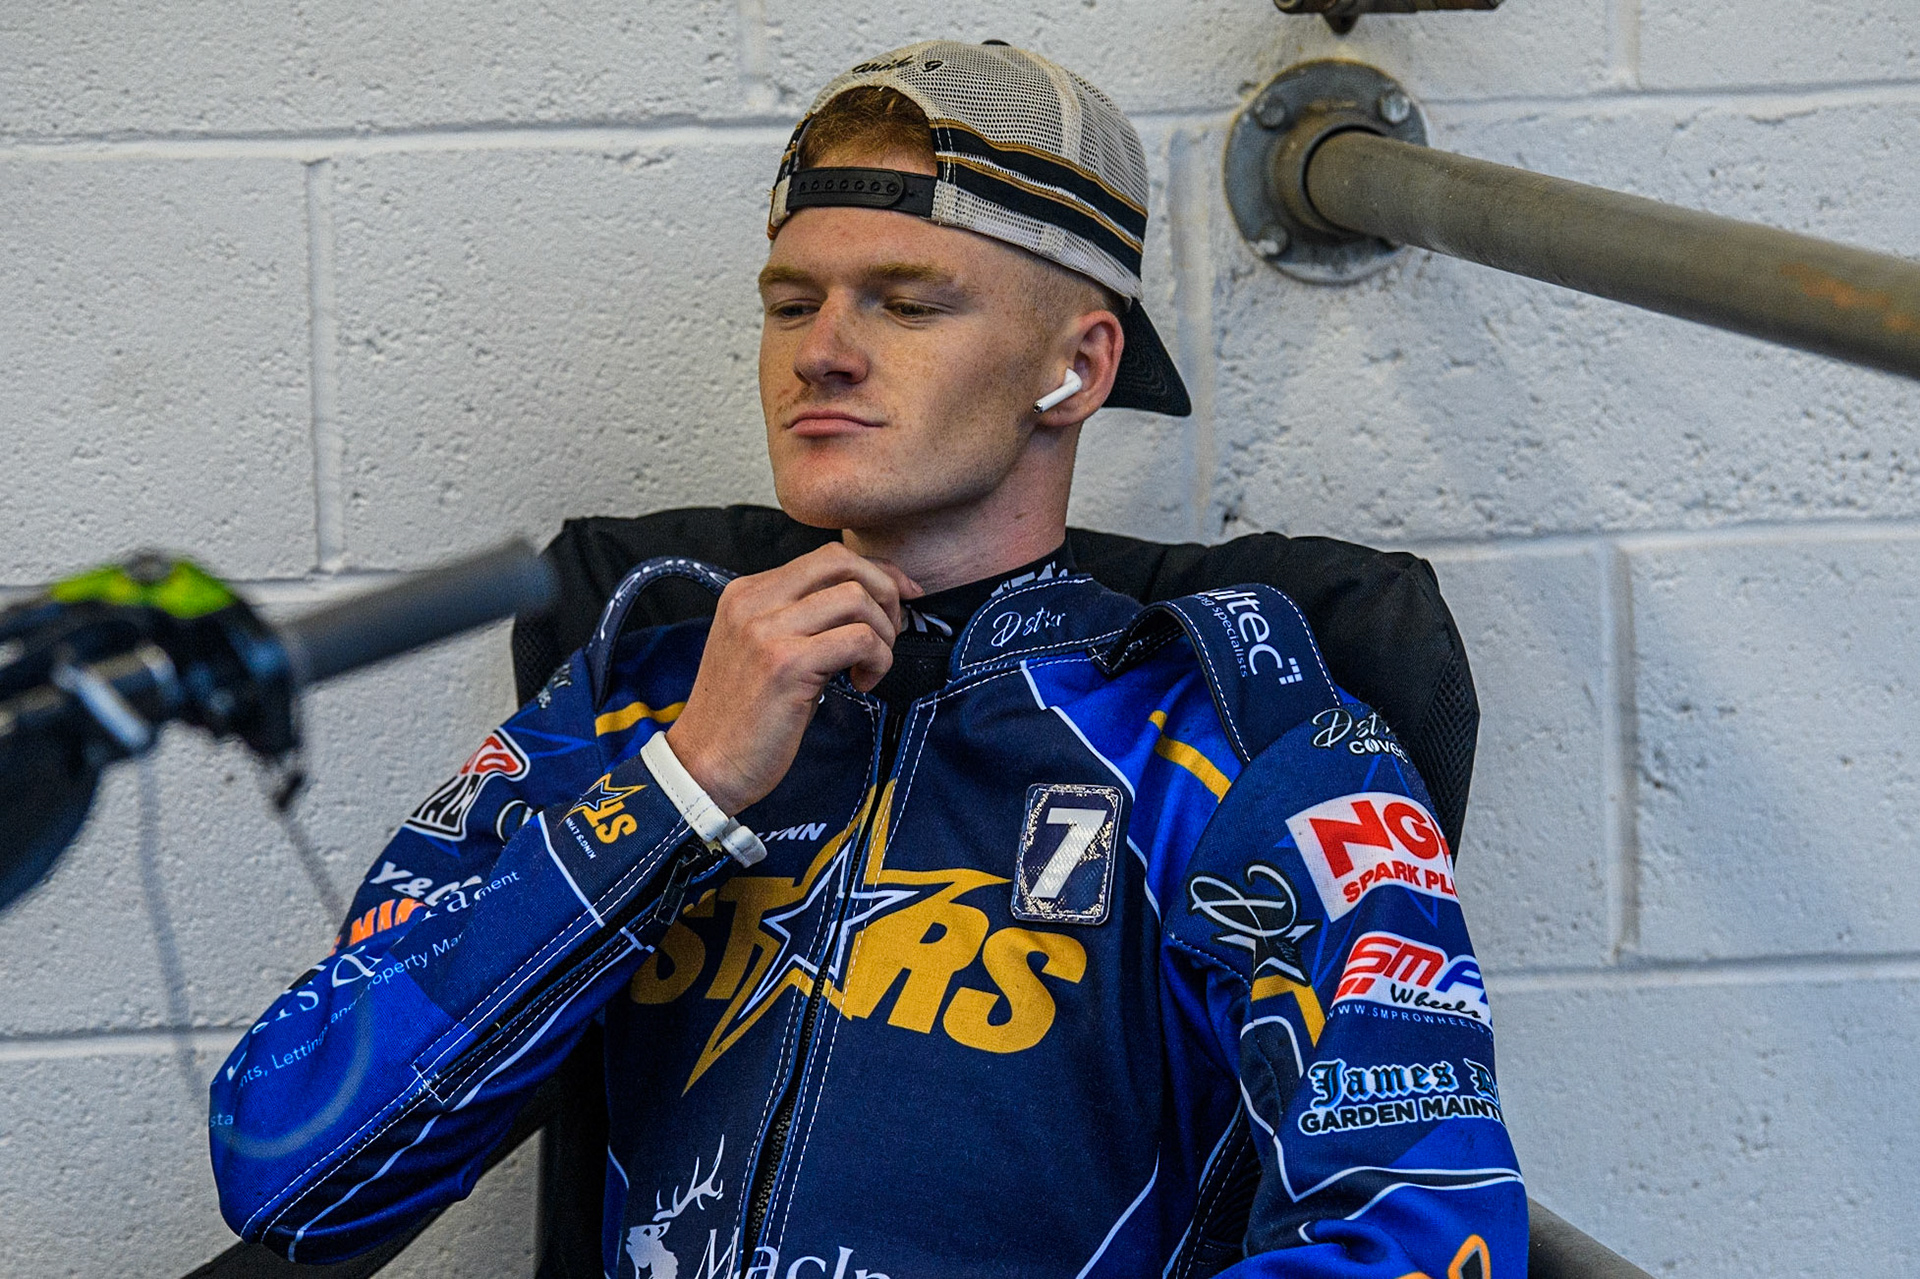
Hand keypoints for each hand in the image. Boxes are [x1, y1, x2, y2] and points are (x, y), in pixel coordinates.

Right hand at [665, 544, 920, 815]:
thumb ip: (801, 619)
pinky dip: (877, 660)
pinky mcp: (787, 664)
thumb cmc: (742, 717)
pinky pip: (859, 639)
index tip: (900, 597)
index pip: (826, 557)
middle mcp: (753, 601)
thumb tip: (866, 602)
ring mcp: (768, 630)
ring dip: (883, 633)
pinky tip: (863, 683)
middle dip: (886, 592)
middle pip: (843, 563)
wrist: (705, 766)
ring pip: (856, 599)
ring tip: (871, 666)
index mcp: (747, 592)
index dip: (875, 573)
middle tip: (892, 632)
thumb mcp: (763, 650)